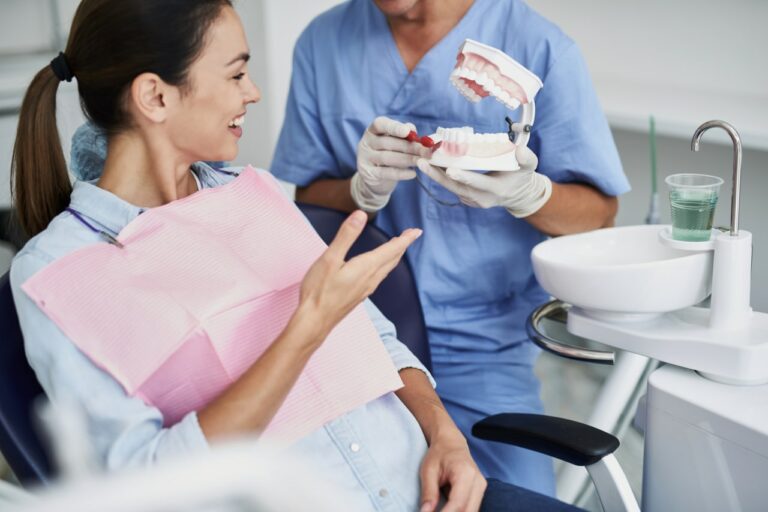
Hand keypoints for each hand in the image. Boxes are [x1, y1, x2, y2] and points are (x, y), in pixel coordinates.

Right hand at [298, 210, 421, 340]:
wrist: (314, 321)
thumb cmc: (319, 291)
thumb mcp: (330, 259)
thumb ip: (346, 236)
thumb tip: (360, 215)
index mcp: (365, 267)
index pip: (391, 249)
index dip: (405, 239)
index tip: (416, 231)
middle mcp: (370, 279)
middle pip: (392, 260)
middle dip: (402, 246)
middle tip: (410, 235)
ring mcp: (365, 289)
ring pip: (386, 269)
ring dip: (393, 257)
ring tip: (396, 248)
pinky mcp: (358, 296)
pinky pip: (378, 278)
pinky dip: (384, 267)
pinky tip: (378, 269)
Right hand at [351, 117, 432, 211]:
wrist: (375, 178)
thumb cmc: (389, 154)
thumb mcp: (395, 142)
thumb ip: (404, 134)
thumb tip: (413, 130)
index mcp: (372, 131)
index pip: (380, 124)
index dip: (394, 127)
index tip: (407, 132)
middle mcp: (366, 142)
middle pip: (388, 142)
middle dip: (409, 147)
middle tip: (426, 151)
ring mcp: (365, 158)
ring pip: (387, 157)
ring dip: (407, 159)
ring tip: (422, 161)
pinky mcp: (368, 174)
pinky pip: (385, 173)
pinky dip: (400, 173)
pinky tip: (413, 173)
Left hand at [416, 145, 551, 217]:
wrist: (517, 194)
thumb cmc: (521, 176)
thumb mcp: (529, 166)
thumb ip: (527, 158)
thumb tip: (520, 150)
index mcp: (495, 190)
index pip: (478, 182)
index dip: (464, 176)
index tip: (449, 170)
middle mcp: (481, 198)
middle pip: (456, 186)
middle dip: (438, 175)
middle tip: (422, 162)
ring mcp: (472, 200)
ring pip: (451, 187)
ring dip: (435, 175)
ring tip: (422, 161)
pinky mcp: (466, 199)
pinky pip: (451, 187)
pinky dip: (441, 176)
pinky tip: (432, 164)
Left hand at [419, 429, 486, 511]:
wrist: (451, 443)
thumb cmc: (439, 454)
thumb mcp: (428, 470)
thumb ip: (428, 493)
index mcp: (465, 473)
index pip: (458, 503)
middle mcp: (478, 481)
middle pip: (468, 511)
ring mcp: (481, 486)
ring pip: (472, 511)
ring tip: (440, 510)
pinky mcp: (480, 491)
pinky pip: (472, 508)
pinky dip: (460, 511)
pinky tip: (448, 510)